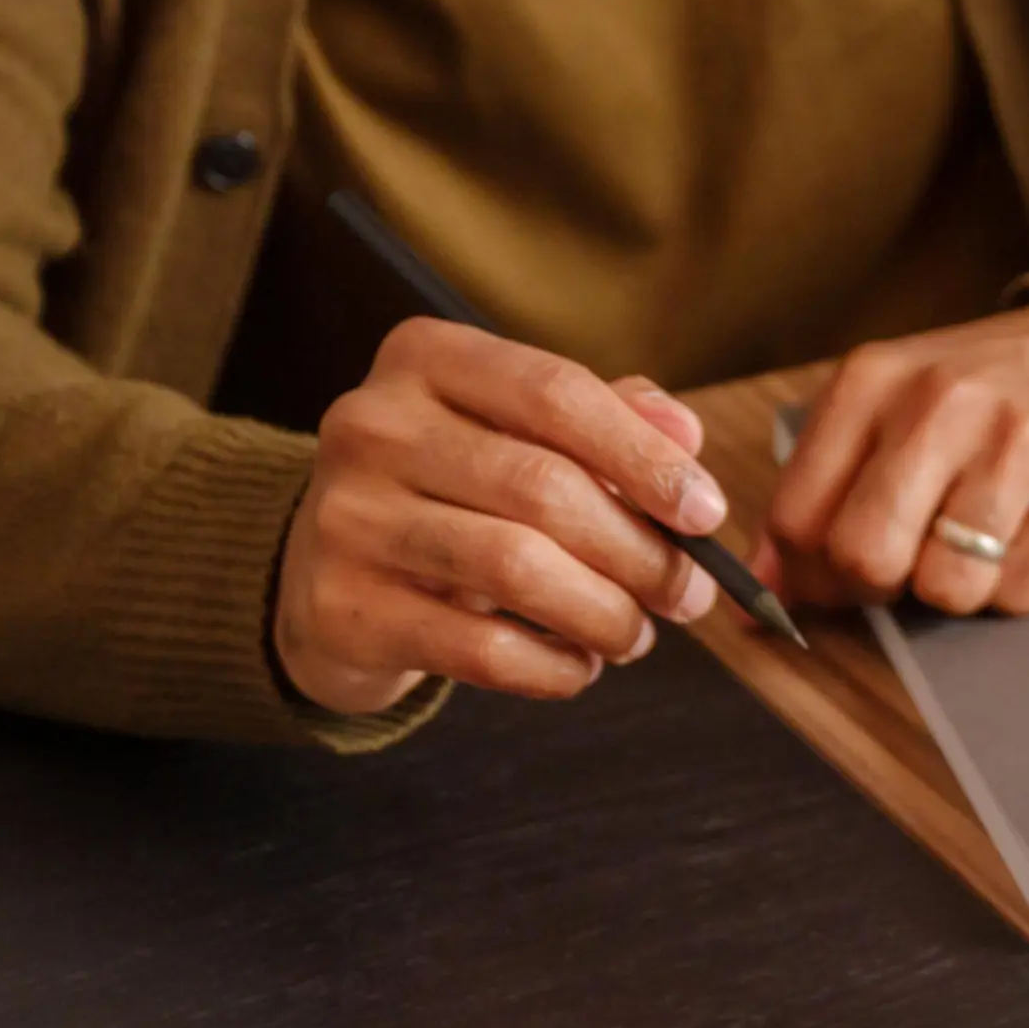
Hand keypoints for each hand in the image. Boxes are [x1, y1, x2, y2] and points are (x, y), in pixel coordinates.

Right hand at [273, 316, 723, 717]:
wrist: (322, 573)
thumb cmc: (448, 494)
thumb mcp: (517, 436)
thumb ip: (607, 421)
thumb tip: (686, 436)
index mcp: (425, 360)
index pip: (557, 393)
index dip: (646, 458)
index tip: (706, 513)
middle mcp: (372, 425)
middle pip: (545, 487)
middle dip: (642, 553)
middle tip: (688, 596)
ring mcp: (347, 516)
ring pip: (517, 568)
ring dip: (605, 614)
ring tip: (635, 635)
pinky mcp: (344, 608)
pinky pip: (480, 647)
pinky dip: (552, 667)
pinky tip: (577, 666)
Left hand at [762, 299, 1028, 616]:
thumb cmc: (994, 393)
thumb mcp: (893, 406)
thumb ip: (821, 487)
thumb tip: (764, 588)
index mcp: (875, 381)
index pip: (798, 518)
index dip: (809, 575)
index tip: (836, 579)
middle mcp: (943, 403)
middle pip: (865, 557)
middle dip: (883, 587)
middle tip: (913, 565)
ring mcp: (1022, 442)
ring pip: (948, 588)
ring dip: (960, 590)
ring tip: (981, 545)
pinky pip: (1024, 593)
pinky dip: (1021, 588)